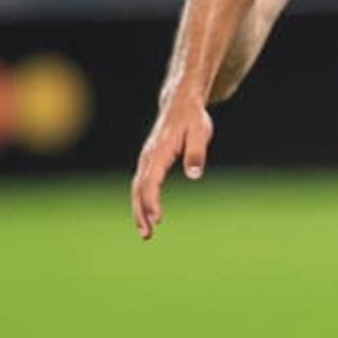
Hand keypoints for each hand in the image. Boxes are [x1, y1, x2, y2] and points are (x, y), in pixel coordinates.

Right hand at [131, 100, 213, 239]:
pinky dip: (142, 200)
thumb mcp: (200, 132)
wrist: (180, 103)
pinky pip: (142, 184)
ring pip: (137, 188)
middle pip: (139, 189)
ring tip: (146, 233)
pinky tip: (148, 215)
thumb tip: (195, 175)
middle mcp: (148, 157)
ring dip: (139, 210)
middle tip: (147, 234)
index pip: (150, 181)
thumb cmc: (193, 118)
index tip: (157, 219)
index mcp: (158, 152)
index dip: (151, 201)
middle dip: (140, 212)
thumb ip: (197, 153)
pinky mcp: (149, 161)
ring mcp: (146, 159)